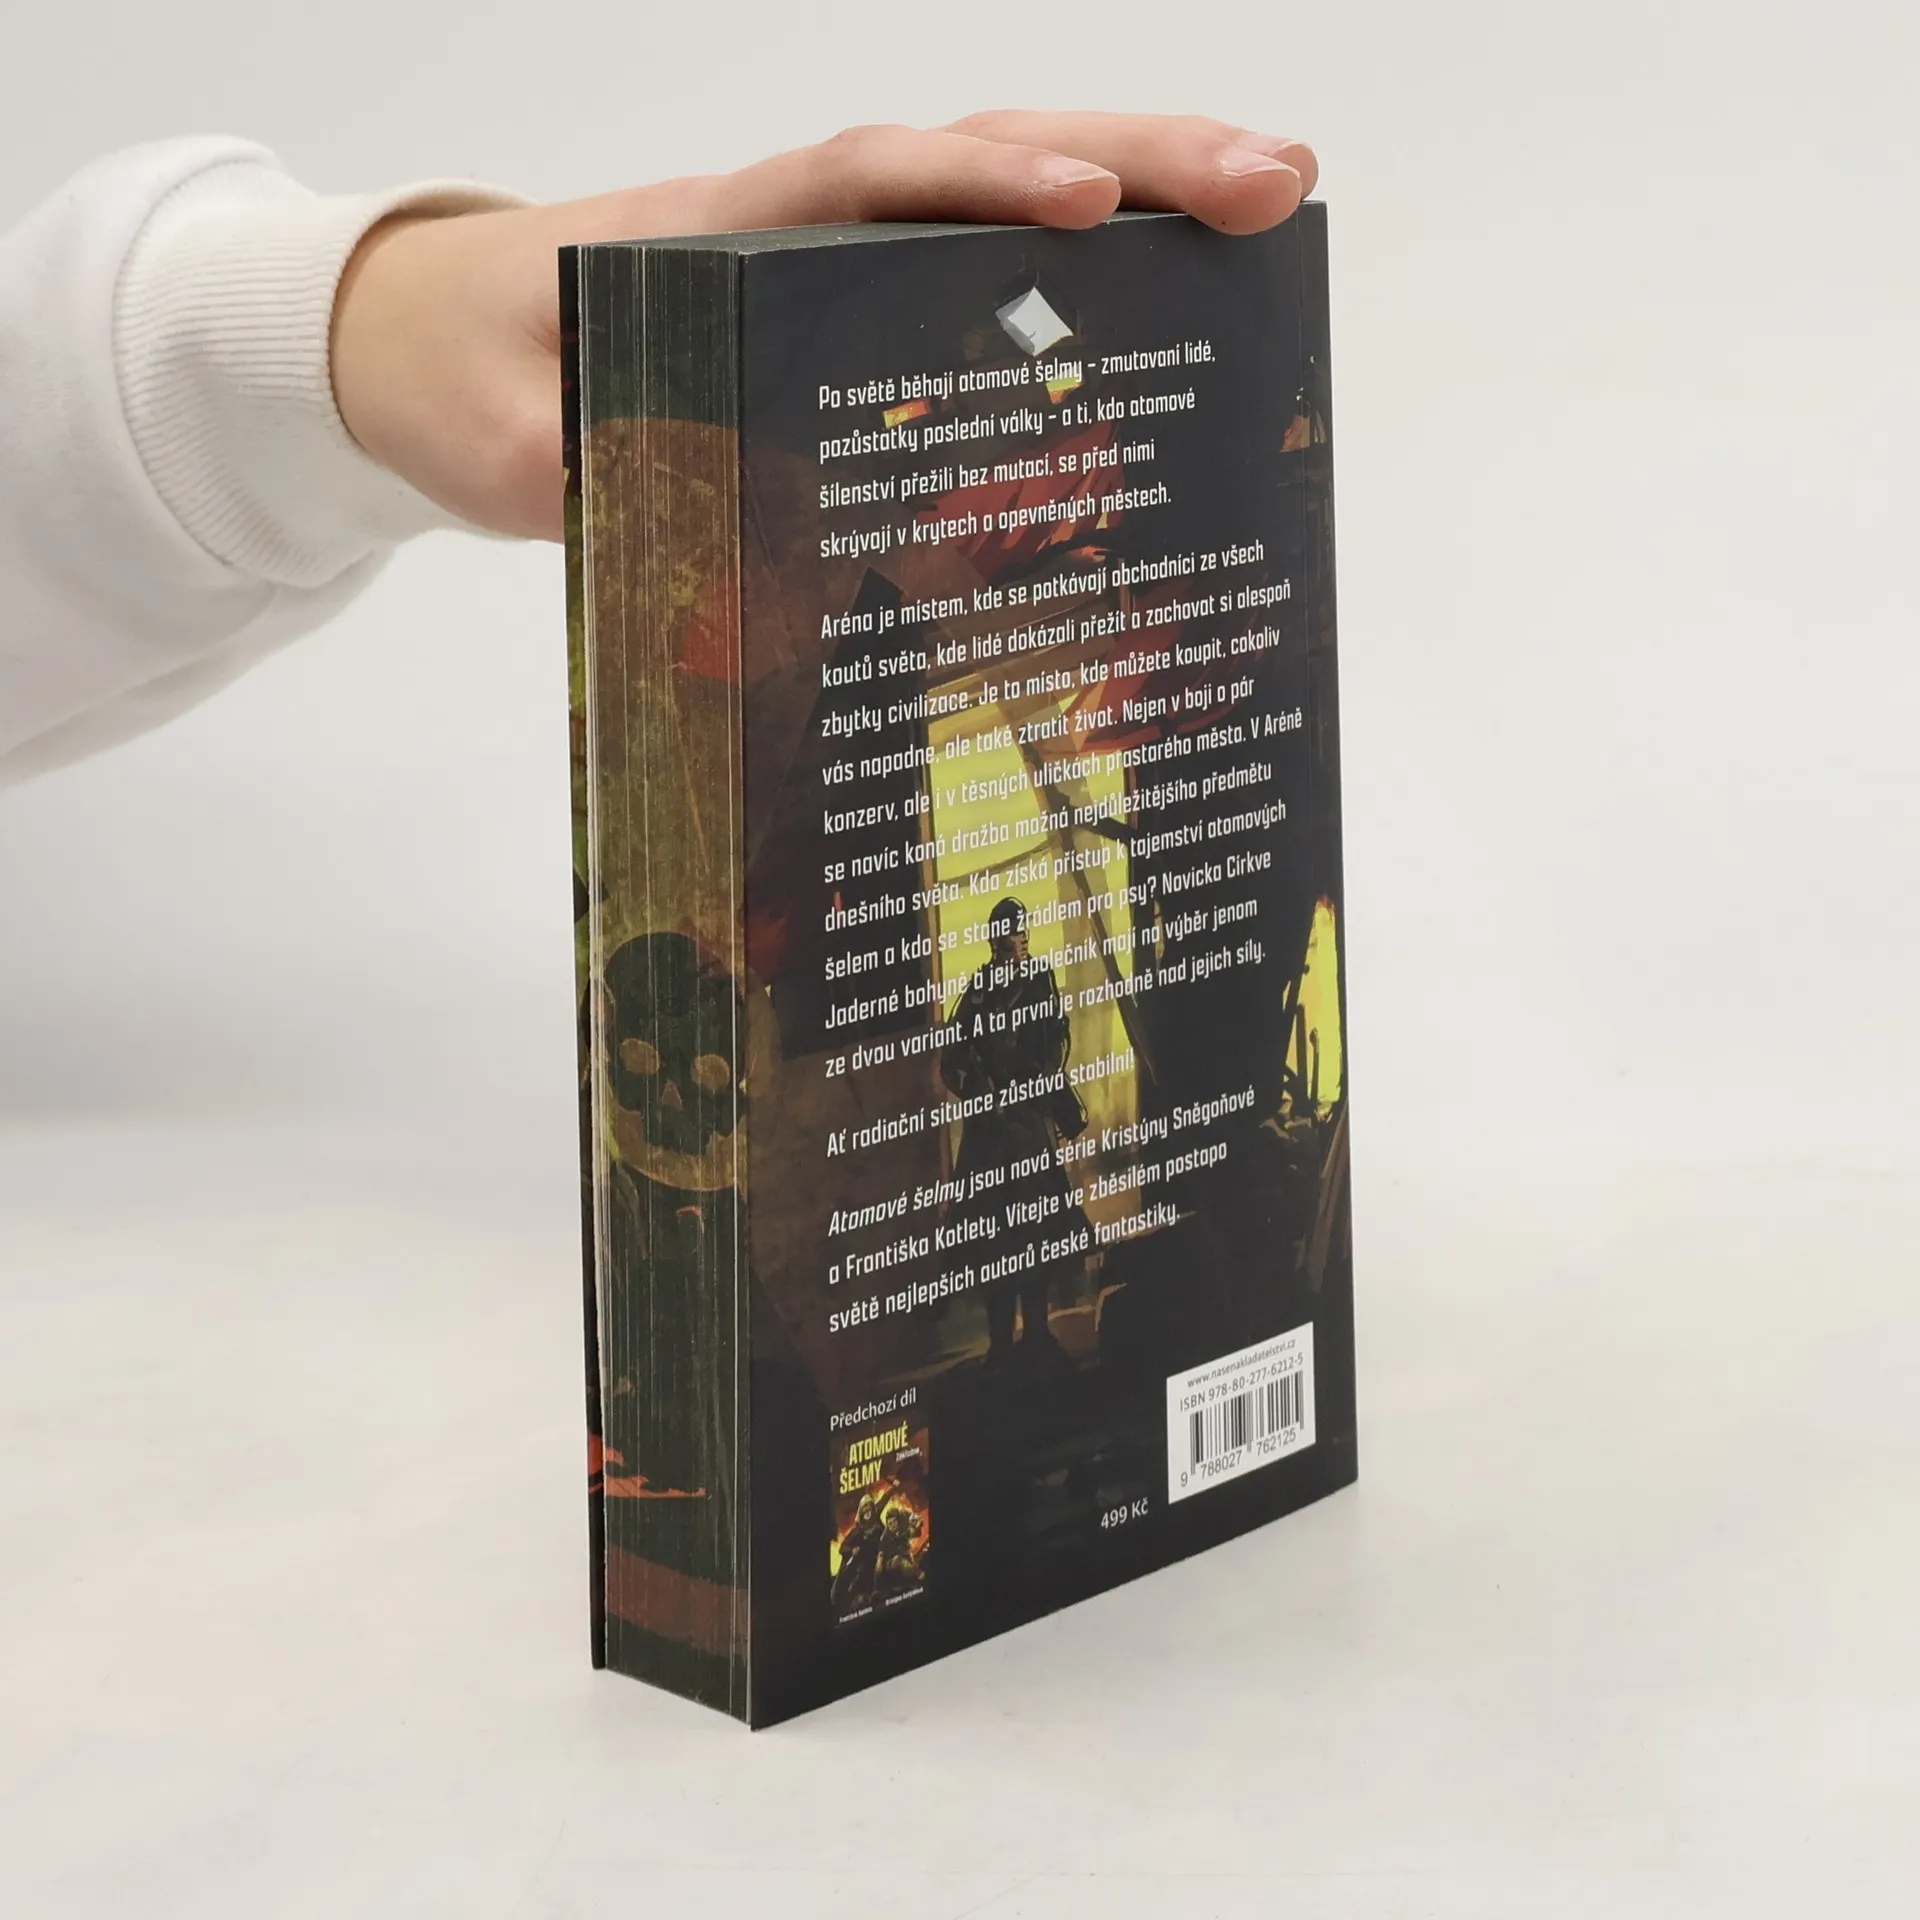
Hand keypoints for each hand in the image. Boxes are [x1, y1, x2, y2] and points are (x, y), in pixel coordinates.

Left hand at [330, 112, 1317, 542]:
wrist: (431, 344)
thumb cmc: (469, 373)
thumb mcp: (511, 442)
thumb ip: (600, 474)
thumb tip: (739, 532)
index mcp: (718, 231)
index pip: (867, 181)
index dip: (979, 187)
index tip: (1083, 207)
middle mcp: (797, 223)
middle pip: (980, 158)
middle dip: (1135, 164)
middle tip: (1277, 185)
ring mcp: (833, 257)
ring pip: (1002, 200)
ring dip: (1141, 197)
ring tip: (1274, 212)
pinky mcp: (848, 306)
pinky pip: (980, 271)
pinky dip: (1083, 271)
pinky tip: (1172, 298)